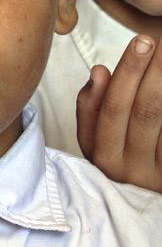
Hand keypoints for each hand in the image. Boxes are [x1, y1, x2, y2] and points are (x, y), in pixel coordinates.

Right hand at [77, 34, 161, 191]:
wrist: (141, 204)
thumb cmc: (118, 161)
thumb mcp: (94, 142)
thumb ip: (91, 107)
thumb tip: (98, 71)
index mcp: (104, 159)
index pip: (113, 109)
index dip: (127, 74)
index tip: (140, 42)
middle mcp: (132, 171)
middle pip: (145, 112)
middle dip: (151, 73)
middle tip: (155, 42)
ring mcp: (159, 177)